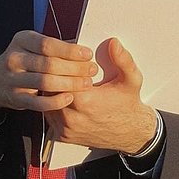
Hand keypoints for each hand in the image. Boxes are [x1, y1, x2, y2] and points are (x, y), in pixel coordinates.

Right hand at [0, 30, 97, 112]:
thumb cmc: (24, 59)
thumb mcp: (34, 45)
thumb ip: (56, 46)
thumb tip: (82, 49)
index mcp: (22, 40)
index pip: (48, 44)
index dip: (70, 50)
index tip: (87, 54)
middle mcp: (15, 58)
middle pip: (49, 64)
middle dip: (74, 68)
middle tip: (91, 70)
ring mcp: (13, 79)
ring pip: (45, 82)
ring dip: (70, 84)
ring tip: (86, 83)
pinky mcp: (16, 98)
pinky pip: (39, 102)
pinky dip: (56, 101)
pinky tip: (70, 97)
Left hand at [45, 38, 156, 154]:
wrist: (130, 133)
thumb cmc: (128, 104)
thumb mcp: (131, 79)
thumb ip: (122, 60)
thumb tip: (113, 44)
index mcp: (86, 102)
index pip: (60, 77)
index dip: (64, 65)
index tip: (72, 60)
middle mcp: (72, 118)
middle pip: (50, 89)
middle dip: (56, 76)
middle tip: (63, 66)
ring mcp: (66, 129)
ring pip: (47, 102)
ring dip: (52, 90)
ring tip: (63, 79)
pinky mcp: (63, 135)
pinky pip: (49, 115)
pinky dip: (53, 104)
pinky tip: (63, 94)